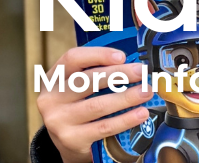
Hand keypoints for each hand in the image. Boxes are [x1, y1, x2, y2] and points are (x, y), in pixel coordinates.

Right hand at [37, 47, 152, 162]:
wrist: (67, 144)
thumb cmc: (77, 108)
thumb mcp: (76, 88)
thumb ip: (96, 74)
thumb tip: (132, 65)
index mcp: (53, 79)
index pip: (72, 59)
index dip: (98, 54)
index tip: (121, 56)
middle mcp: (52, 98)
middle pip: (87, 81)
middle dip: (119, 74)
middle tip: (142, 72)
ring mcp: (59, 120)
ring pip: (98, 105)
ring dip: (127, 97)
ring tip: (146, 92)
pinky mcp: (71, 139)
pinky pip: (104, 127)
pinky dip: (126, 119)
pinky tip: (141, 113)